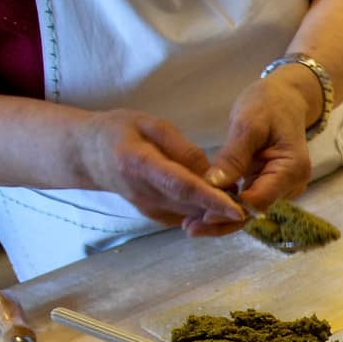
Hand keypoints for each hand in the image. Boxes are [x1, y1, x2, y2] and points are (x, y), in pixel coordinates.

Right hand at [70, 110, 244, 228]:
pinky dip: (207, 212)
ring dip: (219, 213)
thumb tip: (212, 172)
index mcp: (140, 164)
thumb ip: (182, 148)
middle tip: (255, 203)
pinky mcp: (155, 216)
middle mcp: (145, 193)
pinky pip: (188, 217)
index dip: (212, 199)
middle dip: (226, 210)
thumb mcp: (149, 124)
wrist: (87, 155)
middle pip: (192, 207)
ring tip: (241, 199)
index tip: (239, 208)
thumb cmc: (118, 131)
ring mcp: (149, 209)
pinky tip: (221, 202)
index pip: (182, 185)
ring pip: (194, 216)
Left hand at [196, 69, 319, 233]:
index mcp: (291, 170)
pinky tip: (203, 211)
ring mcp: (282, 187)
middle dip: (223, 221)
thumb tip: (213, 185)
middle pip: (255, 212)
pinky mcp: (270, 184)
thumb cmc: (268, 104)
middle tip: (189, 228)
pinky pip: (248, 200)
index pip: (259, 200)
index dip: (230, 209)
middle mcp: (292, 185)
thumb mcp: (248, 124)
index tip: (200, 213)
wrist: (286, 98)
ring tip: (191, 225)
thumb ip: (232, 156)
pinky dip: (227, 205)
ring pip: (250, 210)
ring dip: (223, 218)